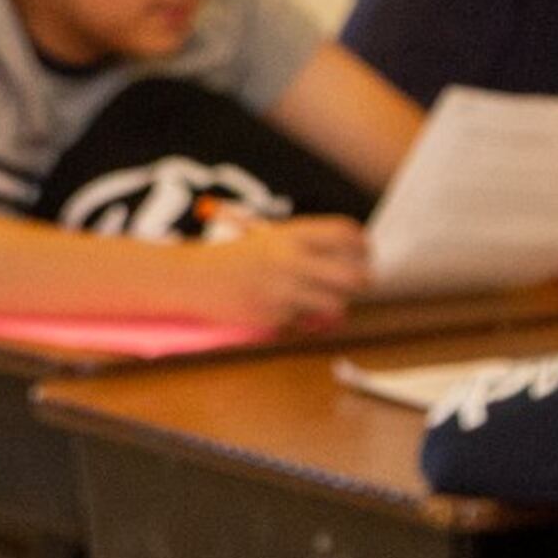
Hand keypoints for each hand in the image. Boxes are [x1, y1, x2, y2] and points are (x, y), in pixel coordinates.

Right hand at [201, 217, 370, 330]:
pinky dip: (306, 320)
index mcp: (291, 235)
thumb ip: (306, 246)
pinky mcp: (276, 316)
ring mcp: (285, 290)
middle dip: (362, 281)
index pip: (346, 234)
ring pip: (337, 305)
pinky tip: (291, 311)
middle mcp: (292, 260)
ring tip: (325, 302)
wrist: (193, 278)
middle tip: (360, 283)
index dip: (363, 244)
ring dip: (336, 306)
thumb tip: (350, 261)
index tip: (365, 253)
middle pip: (353, 274)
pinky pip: (308, 322)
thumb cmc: (232, 258)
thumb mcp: (269, 239)